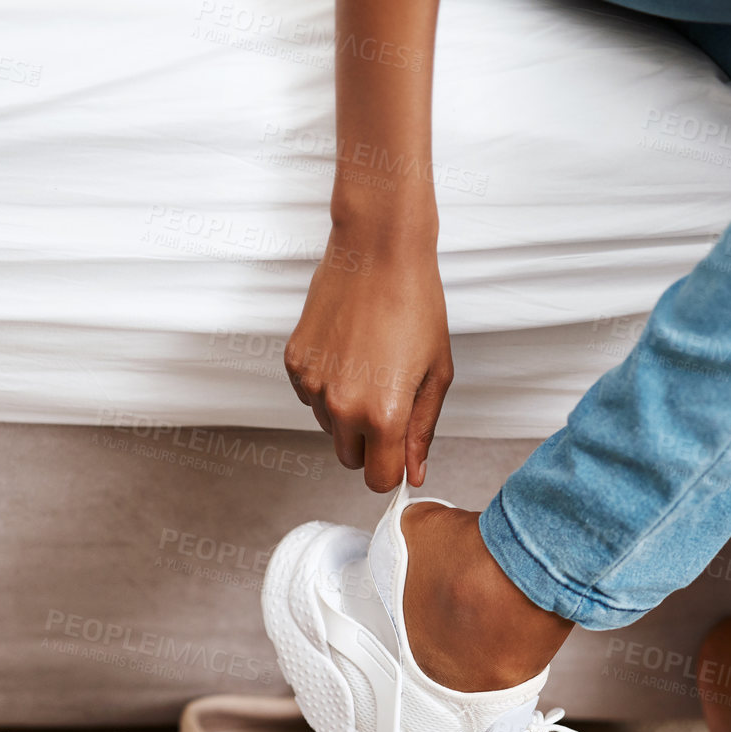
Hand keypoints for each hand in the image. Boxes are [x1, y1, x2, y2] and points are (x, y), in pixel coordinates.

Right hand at [285, 227, 452, 491]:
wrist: (378, 251)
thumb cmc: (415, 305)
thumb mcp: (435, 375)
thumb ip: (422, 432)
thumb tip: (414, 473)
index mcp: (383, 415)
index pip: (378, 480)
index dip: (391, 471)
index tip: (397, 455)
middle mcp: (342, 407)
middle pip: (350, 459)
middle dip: (368, 444)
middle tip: (386, 400)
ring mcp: (313, 386)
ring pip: (329, 427)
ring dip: (346, 412)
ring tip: (368, 364)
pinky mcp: (295, 364)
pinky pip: (310, 397)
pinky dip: (326, 386)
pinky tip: (347, 351)